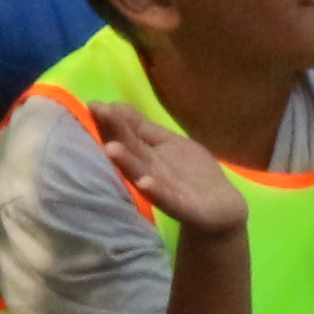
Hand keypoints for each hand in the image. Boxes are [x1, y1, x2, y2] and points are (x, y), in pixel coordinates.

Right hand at [79, 96, 249, 237]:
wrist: (221, 209)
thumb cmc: (189, 173)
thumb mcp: (166, 143)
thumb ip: (141, 127)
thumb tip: (113, 104)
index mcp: (147, 153)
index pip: (127, 132)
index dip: (112, 118)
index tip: (92, 104)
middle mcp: (149, 169)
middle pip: (130, 149)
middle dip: (114, 133)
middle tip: (96, 115)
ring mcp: (164, 189)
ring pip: (142, 173)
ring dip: (126, 162)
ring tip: (110, 149)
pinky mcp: (182, 206)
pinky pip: (167, 199)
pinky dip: (156, 191)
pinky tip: (145, 182)